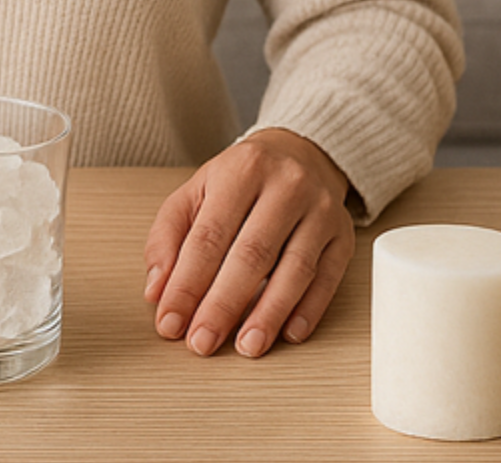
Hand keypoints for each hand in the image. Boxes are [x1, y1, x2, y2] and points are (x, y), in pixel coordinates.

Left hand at [143, 128, 354, 357]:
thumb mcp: (195, 193)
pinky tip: (289, 333)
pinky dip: (309, 310)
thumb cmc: (241, 181)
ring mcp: (320, 210)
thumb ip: (168, 238)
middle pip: (252, 254)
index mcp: (241, 170)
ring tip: (246, 346)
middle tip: (203, 342)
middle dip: (223, 305)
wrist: (299, 154)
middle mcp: (286, 186)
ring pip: (295, 269)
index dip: (187, 284)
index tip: (170, 321)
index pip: (209, 236)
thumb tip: (157, 291)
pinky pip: (329, 277)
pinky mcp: (343, 235)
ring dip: (268, 314)